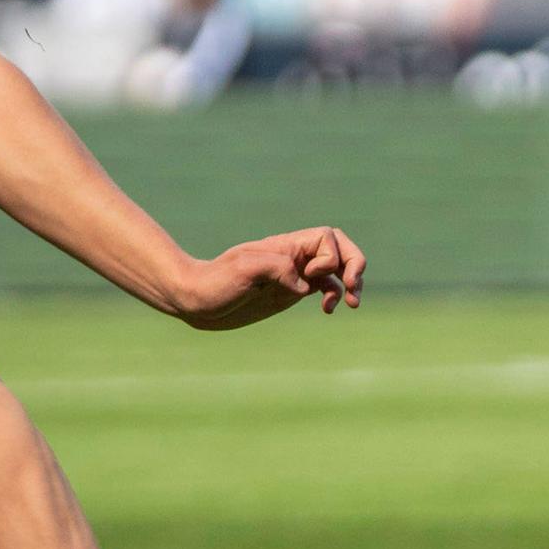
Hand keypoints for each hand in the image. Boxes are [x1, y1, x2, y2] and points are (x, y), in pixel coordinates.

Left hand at [172, 227, 364, 328]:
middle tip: (352, 286)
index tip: (309, 276)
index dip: (330, 257)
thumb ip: (277, 267)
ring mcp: (293, 275)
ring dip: (351, 282)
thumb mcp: (243, 270)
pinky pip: (323, 287)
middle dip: (354, 264)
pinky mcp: (289, 292)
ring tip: (353, 303)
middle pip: (339, 249)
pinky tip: (328, 310)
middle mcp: (293, 258)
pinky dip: (334, 296)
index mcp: (285, 246)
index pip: (327, 238)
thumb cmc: (214, 282)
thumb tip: (304, 285)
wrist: (194, 300)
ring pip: (335, 270)